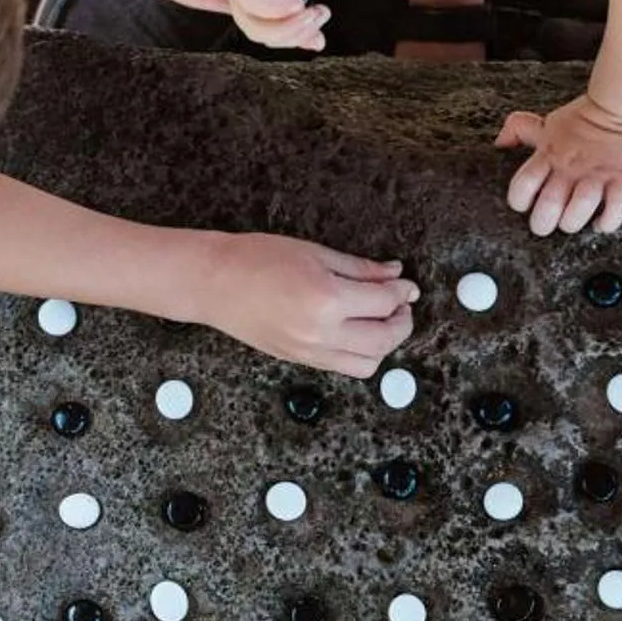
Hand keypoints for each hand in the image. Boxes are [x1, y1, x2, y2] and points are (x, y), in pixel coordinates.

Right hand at [186, 233, 415, 376]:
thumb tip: (394, 274)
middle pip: (384, 340)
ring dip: (384, 344)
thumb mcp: (314, 253)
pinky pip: (343, 367)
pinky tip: (357, 331)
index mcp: (328, 300)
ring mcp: (310, 352)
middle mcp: (322, 333)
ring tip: (380, 321)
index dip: (402, 293)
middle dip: (402, 323)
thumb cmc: (256, 259)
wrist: (214, 283)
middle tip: (401, 305)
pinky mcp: (300, 361)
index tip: (407, 285)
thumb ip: (359, 269)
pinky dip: (360, 353)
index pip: (384, 304)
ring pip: (368, 363)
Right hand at [217, 0, 329, 50]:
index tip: (300, 2)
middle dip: (288, 28)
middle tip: (317, 12)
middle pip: (256, 27)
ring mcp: (255, 3)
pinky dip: (300, 38)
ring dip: (296, 35)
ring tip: (322, 13)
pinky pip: (280, 31)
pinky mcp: (271, 6)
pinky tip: (318, 39)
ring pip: (268, 35)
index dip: (273, 8)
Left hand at [497, 95, 621, 235]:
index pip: (522, 185)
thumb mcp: (546, 123)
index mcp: (549, 155)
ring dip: (574, 221)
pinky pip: (616, 207)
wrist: (621, 104)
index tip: (526, 204)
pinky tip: (601, 223)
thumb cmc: (583, 117)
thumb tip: (499, 142)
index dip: (519, 201)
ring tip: (574, 219)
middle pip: (549, 206)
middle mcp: (570, 167)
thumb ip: (520, 130)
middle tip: (550, 221)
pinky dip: (608, 222)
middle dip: (544, 222)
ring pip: (580, 208)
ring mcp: (597, 174)